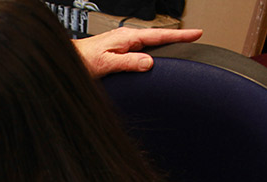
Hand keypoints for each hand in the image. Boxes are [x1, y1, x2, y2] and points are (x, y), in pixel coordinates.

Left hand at [74, 28, 201, 76]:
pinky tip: (156, 55)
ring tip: (181, 45)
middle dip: (177, 37)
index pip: (159, 35)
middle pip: (158, 37)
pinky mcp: (120, 49)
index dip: (180, 35)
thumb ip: (129, 62)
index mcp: (127, 38)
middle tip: (195, 38)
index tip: (197, 33)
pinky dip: (153, 50)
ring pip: (150, 43)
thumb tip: (149, 62)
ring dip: (165, 43)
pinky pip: (142, 49)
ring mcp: (124, 43)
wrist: (69, 60)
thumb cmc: (83, 61)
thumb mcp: (107, 63)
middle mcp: (127, 38)